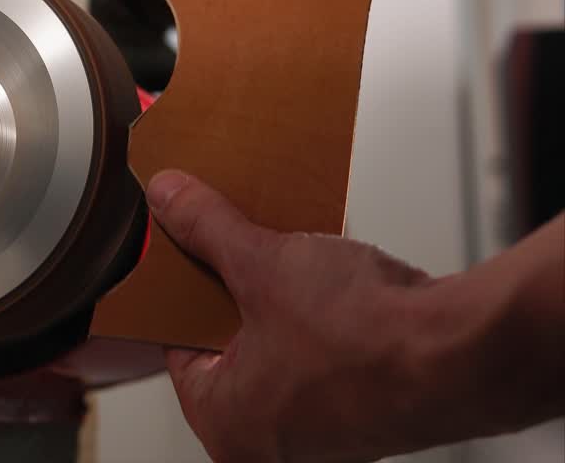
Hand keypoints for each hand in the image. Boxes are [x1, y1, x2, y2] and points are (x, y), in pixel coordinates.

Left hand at [146, 170, 438, 461]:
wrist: (467, 355)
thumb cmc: (369, 342)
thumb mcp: (262, 263)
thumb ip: (206, 228)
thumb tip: (170, 199)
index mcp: (226, 424)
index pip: (177, 346)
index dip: (180, 290)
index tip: (182, 253)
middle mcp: (270, 442)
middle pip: (228, 345)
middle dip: (232, 291)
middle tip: (232, 247)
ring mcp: (322, 431)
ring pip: (279, 347)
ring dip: (281, 300)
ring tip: (285, 257)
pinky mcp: (365, 410)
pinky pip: (323, 353)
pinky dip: (321, 318)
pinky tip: (329, 279)